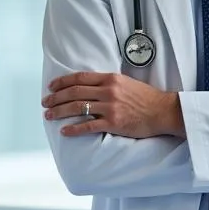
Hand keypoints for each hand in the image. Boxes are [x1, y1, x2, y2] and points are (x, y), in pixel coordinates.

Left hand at [43, 72, 184, 138]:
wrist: (163, 111)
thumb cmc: (146, 98)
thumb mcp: (125, 83)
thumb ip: (107, 83)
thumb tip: (88, 86)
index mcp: (110, 78)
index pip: (79, 78)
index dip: (62, 82)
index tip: (51, 87)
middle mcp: (108, 91)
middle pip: (74, 92)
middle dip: (56, 98)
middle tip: (45, 103)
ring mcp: (110, 107)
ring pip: (78, 108)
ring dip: (60, 112)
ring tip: (48, 116)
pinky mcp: (114, 123)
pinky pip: (88, 126)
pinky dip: (74, 129)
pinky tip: (65, 131)